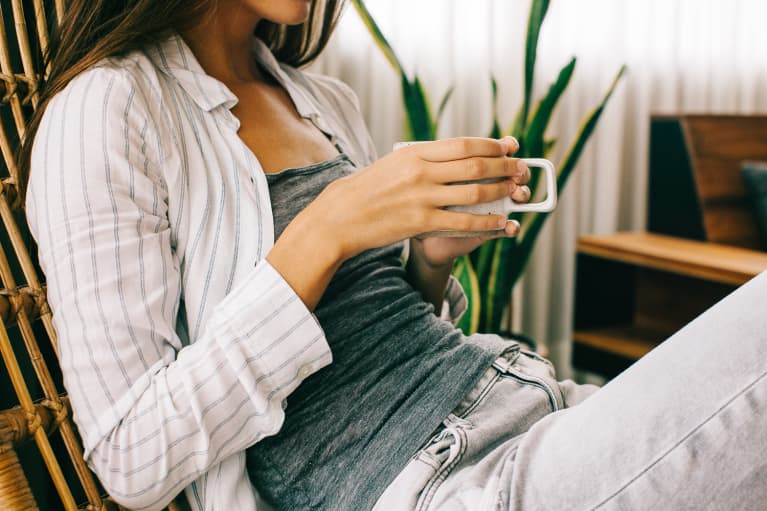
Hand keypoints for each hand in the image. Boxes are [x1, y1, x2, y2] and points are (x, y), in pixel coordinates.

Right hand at [294, 136, 530, 260]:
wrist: (340, 217)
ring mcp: (422, 197)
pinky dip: (487, 222)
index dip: (491, 145)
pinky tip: (502, 222)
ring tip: (516, 191)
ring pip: (474, 192)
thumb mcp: (392, 165)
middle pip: (474, 165)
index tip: (508, 146)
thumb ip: (422, 160)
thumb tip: (454, 158)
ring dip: (501, 191)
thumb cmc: (366, 191)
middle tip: (521, 167)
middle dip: (503, 166)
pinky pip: (464, 221)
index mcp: (414, 153)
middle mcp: (421, 172)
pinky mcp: (421, 222)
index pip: (462, 144)